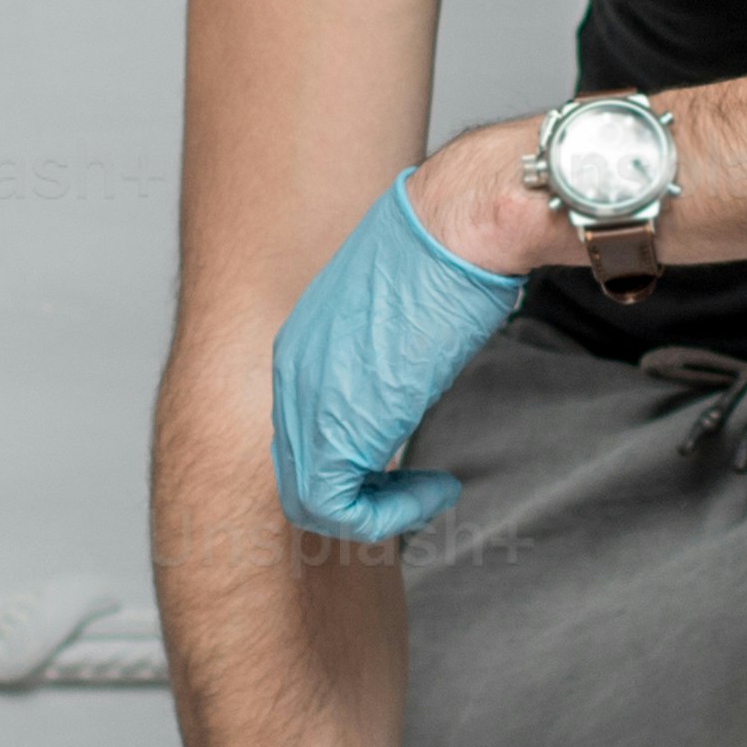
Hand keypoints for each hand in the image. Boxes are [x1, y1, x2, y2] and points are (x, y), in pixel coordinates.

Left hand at [267, 174, 524, 542]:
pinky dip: (387, 519)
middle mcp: (291, 375)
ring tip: (431, 492)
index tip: (406, 463)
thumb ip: (386, 358)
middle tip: (417, 491)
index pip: (304, 430)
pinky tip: (436, 490)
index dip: (354, 461)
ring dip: (377, 512)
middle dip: (359, 494)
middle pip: (299, 469)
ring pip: (311, 499)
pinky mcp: (334, 429)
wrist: (456, 228)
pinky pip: (337, 510)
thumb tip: (410, 378)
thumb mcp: (404, 315)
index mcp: (302, 345)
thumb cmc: (449, 256)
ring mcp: (306, 403)